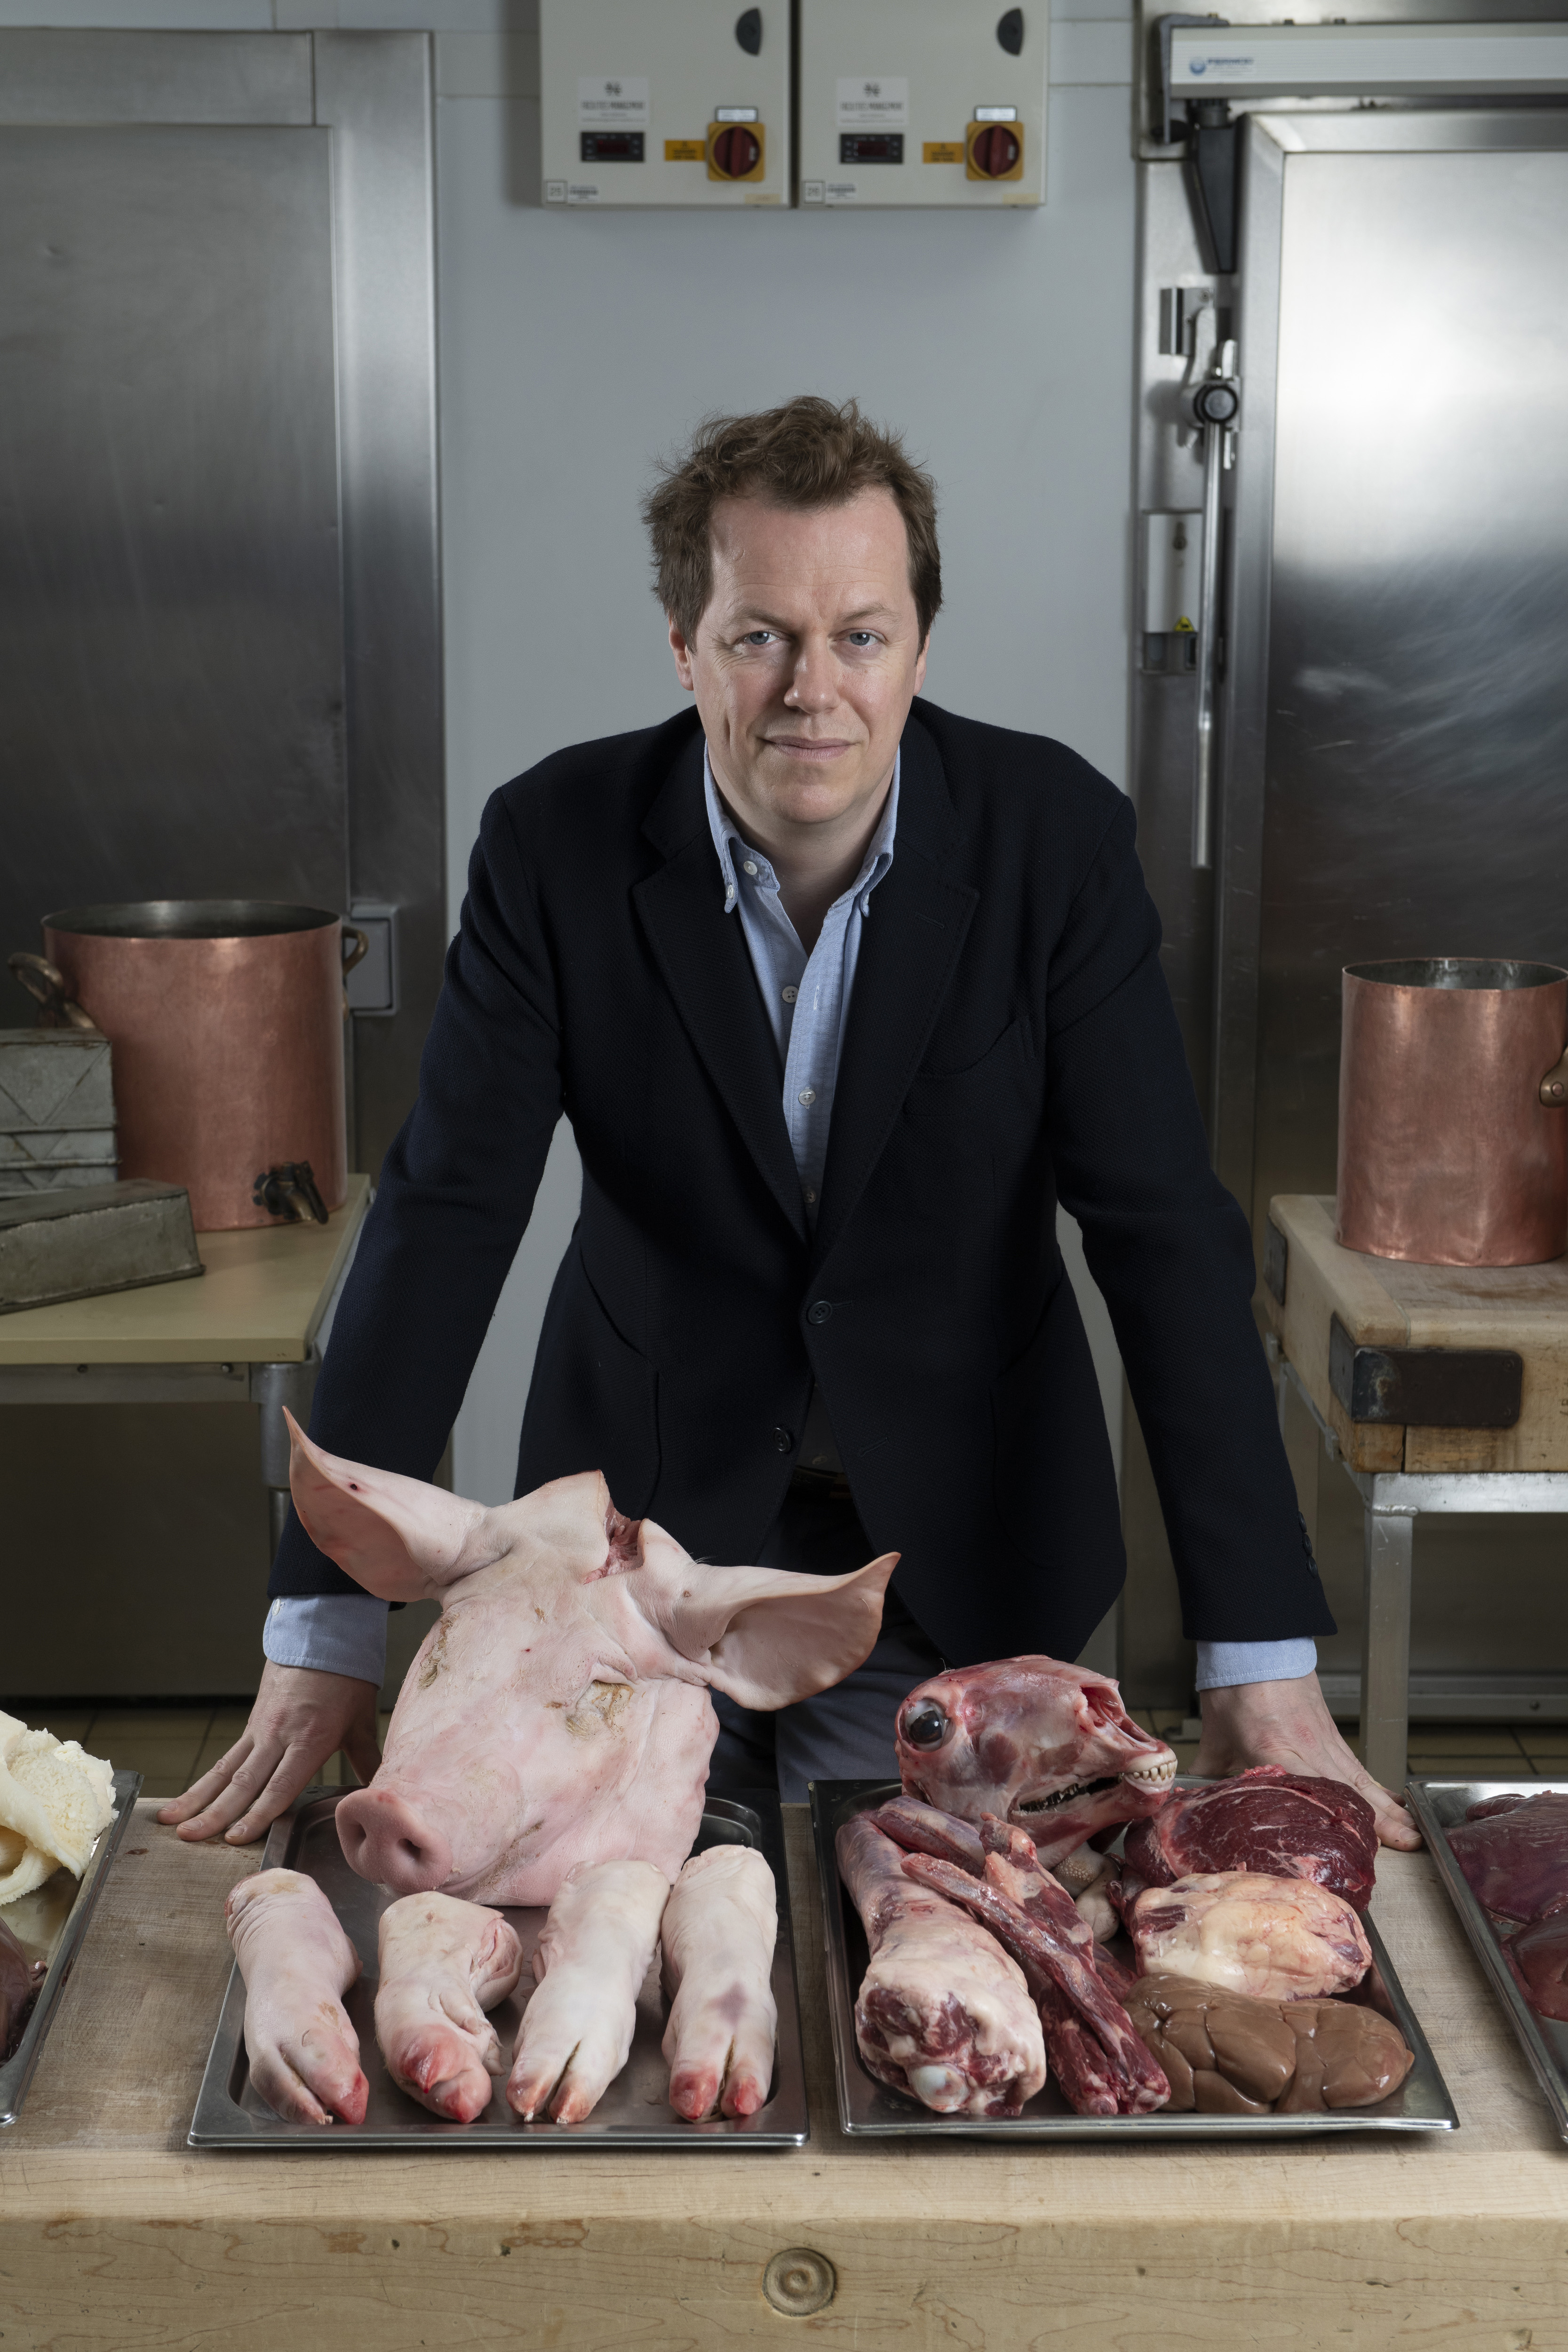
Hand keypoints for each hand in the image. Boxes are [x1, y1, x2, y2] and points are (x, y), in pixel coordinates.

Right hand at [156, 1660, 381, 1845]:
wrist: (323, 1634)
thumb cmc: (347, 1677)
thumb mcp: (362, 1720)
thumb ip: (367, 1760)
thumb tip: (377, 1794)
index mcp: (310, 1738)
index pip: (280, 1785)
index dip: (258, 1813)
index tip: (235, 1838)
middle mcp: (279, 1736)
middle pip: (243, 1782)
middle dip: (215, 1813)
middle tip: (188, 1837)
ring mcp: (261, 1730)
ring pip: (225, 1771)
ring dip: (197, 1799)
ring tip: (171, 1821)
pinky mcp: (253, 1724)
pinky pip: (226, 1758)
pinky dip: (206, 1781)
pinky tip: (187, 1799)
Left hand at [1193, 1672, 1421, 1851]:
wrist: (1254, 1645)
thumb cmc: (1234, 1685)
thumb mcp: (1216, 1734)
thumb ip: (1210, 1771)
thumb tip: (1195, 1799)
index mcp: (1274, 1751)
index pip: (1304, 1794)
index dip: (1327, 1823)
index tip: (1345, 1849)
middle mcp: (1307, 1748)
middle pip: (1348, 1792)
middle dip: (1380, 1823)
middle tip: (1408, 1847)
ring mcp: (1324, 1740)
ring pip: (1360, 1780)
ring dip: (1387, 1808)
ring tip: (1412, 1833)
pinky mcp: (1330, 1733)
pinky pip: (1357, 1765)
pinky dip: (1376, 1785)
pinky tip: (1391, 1801)